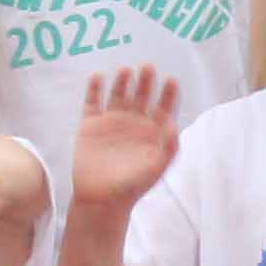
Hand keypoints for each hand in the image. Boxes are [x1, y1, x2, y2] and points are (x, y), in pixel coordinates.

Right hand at [68, 66, 180, 217]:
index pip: (164, 106)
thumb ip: (169, 147)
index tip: (172, 81)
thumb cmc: (133, 185)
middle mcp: (133, 122)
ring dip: (122, 81)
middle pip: (141, 95)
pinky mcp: (90, 125)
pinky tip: (97, 77)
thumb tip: (174, 124)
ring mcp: (111, 121)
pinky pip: (91, 102)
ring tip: (126, 70)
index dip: (168, 94)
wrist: (101, 199)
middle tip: (148, 67)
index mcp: (152, 130)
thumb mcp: (156, 167)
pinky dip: (94, 89)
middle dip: (146, 81)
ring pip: (118, 94)